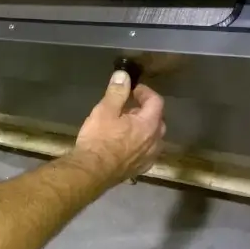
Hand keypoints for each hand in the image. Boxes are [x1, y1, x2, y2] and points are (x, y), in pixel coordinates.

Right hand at [72, 70, 165, 189]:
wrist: (91, 173)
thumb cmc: (99, 139)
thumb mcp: (105, 110)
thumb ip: (117, 92)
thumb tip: (124, 75)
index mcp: (149, 125)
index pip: (156, 102)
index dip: (146, 92)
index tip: (133, 89)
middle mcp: (154, 142)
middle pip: (158, 120)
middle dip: (146, 110)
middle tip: (129, 107)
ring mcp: (149, 158)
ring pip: (153, 138)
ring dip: (144, 128)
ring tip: (126, 125)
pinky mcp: (140, 169)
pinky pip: (146, 152)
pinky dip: (140, 144)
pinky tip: (125, 144)